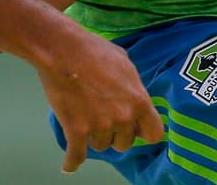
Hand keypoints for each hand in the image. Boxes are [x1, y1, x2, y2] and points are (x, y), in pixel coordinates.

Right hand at [34, 27, 163, 172]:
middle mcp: (123, 118)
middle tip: (104, 117)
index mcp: (139, 101)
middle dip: (116, 133)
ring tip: (85, 119)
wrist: (63, 50)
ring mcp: (99, 126)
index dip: (143, 132)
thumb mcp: (125, 63)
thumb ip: (133, 85)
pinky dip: (71, 162)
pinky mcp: (76, 130)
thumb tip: (133, 96)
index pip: (154, 134)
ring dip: (94, 137)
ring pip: (101, 146)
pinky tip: (68, 166)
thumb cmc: (94, 50)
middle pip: (124, 143)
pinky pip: (76, 156)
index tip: (136, 129)